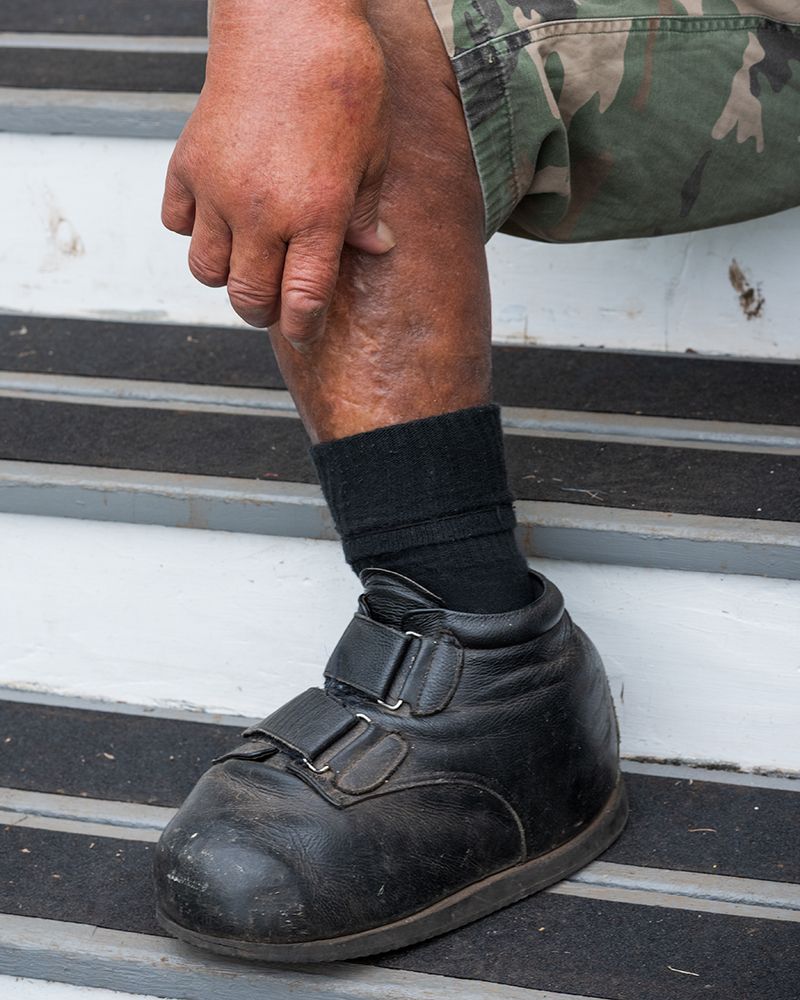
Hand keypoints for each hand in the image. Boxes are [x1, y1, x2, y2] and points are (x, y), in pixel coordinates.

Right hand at [161, 0, 394, 347]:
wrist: (288, 19)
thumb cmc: (341, 79)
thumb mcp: (374, 152)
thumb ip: (366, 210)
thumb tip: (375, 249)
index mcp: (315, 214)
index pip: (302, 300)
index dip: (302, 327)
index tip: (304, 331)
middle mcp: (262, 211)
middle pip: (248, 297)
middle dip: (263, 312)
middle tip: (274, 304)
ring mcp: (218, 190)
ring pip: (206, 269)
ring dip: (226, 276)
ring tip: (247, 260)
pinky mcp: (187, 164)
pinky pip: (176, 223)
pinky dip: (193, 230)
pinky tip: (217, 216)